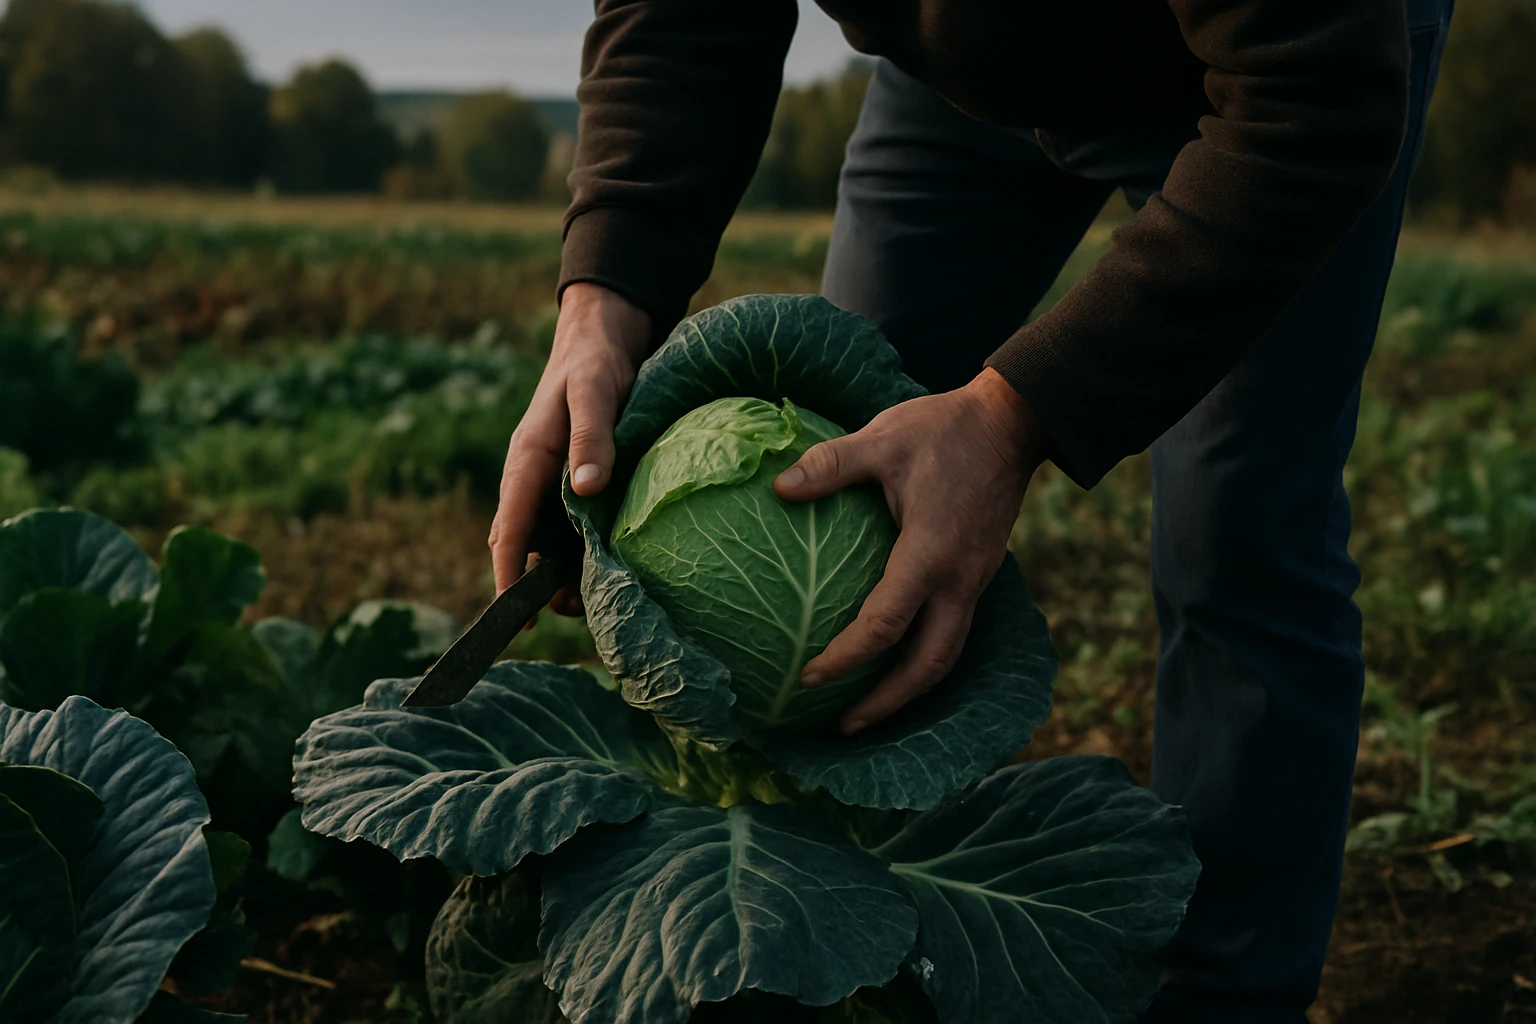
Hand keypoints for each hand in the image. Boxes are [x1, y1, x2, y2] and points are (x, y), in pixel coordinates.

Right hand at [488, 283, 650, 611]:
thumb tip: (588, 490)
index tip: (516, 619)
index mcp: (527, 460)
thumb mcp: (597, 391)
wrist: (606, 336)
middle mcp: (535, 478)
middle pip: (526, 547)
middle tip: (576, 616)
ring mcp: (554, 483)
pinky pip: (573, 528)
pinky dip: (587, 552)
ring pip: (550, 542)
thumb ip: (592, 436)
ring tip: (599, 603)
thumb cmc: (597, 361)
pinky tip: (616, 570)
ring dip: (567, 574)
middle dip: (540, 587)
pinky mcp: (577, 482)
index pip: (510, 530)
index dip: (509, 576)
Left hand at [774, 368, 1047, 734]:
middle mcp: (959, 580)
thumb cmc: (943, 430)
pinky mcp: (978, 574)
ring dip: (909, 691)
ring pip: (946, 656)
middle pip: (927, 666)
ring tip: (867, 711)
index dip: (846, 659)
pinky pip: (953, 632)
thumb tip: (779, 487)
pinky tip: (894, 659)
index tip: (809, 679)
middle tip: (842, 726)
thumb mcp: (882, 438)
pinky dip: (923, 659)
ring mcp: (974, 581)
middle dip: (886, 703)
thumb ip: (830, 465)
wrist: (1011, 424)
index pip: (885, 626)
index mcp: (931, 554)